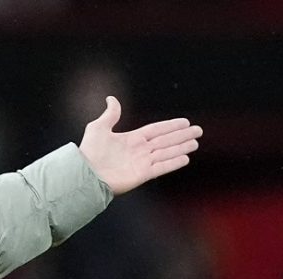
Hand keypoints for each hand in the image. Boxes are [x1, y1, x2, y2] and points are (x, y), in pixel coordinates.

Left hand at [79, 96, 201, 194]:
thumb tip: (111, 98)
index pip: (156, 130)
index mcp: (130, 139)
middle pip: (165, 141)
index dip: (170, 126)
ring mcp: (141, 163)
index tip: (185, 122)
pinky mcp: (141, 175)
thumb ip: (110, 114)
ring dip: (181, 147)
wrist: (84, 173)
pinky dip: (173, 163)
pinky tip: (185, 158)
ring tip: (195, 143)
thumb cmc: (89, 152)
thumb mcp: (98, 128)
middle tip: (198, 130)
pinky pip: (161, 167)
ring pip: (166, 153)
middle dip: (182, 135)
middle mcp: (138, 151)